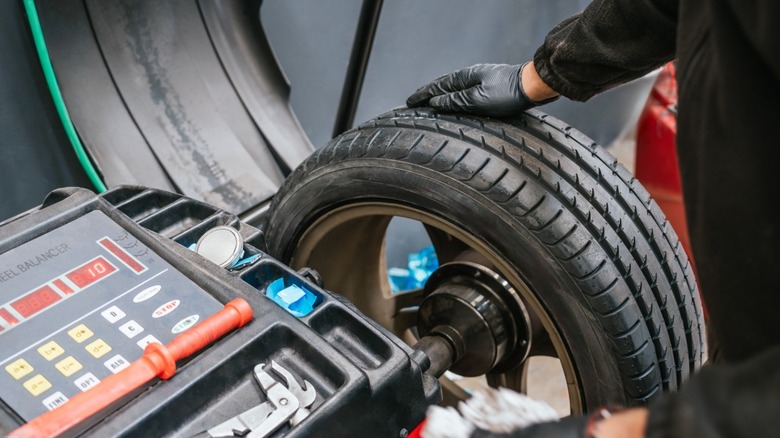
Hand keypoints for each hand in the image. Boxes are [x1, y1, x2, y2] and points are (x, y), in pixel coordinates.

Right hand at [406, 63, 558, 116]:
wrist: (533, 86)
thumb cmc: (507, 94)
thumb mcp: (477, 100)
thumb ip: (455, 101)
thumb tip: (435, 102)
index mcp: (464, 78)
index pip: (436, 87)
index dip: (421, 95)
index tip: (408, 103)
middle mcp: (470, 76)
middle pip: (442, 86)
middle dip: (426, 94)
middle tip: (413, 101)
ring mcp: (479, 80)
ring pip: (452, 88)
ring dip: (438, 95)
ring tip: (428, 101)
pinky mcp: (488, 86)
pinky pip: (462, 91)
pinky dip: (452, 96)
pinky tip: (453, 100)